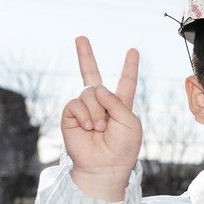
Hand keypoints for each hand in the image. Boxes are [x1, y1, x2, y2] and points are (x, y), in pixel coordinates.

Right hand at [61, 36, 141, 200]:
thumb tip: (96, 87)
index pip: (126, 82)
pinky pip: (76, 103)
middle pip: (91, 75)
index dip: (129, 67)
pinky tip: (87, 127)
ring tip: (99, 128)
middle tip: (80, 37)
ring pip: (89, 92)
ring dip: (96, 111)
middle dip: (85, 56)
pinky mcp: (71, 115)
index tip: (133, 51)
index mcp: (121, 105)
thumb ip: (117, 101)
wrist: (105, 166)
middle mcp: (101, 104)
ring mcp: (85, 108)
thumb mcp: (130, 122)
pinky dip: (84, 114)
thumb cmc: (122, 148)